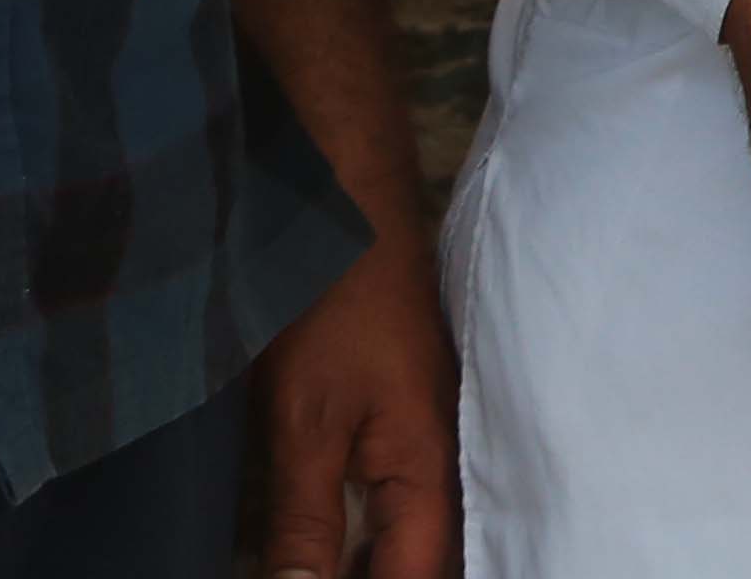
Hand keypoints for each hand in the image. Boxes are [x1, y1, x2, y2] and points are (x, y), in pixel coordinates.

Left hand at [242, 230, 455, 578]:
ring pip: (417, 531)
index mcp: (432, 470)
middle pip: (427, 558)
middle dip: (382, 576)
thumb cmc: (333, 309)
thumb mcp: (303, 424)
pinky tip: (342, 544)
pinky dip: (376, 534)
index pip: (417, 578)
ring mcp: (432, 436)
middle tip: (312, 576)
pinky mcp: (409, 417)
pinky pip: (404, 499)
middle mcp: (447, 460)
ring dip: (379, 560)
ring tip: (325, 565)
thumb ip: (305, 521)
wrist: (352, 209)